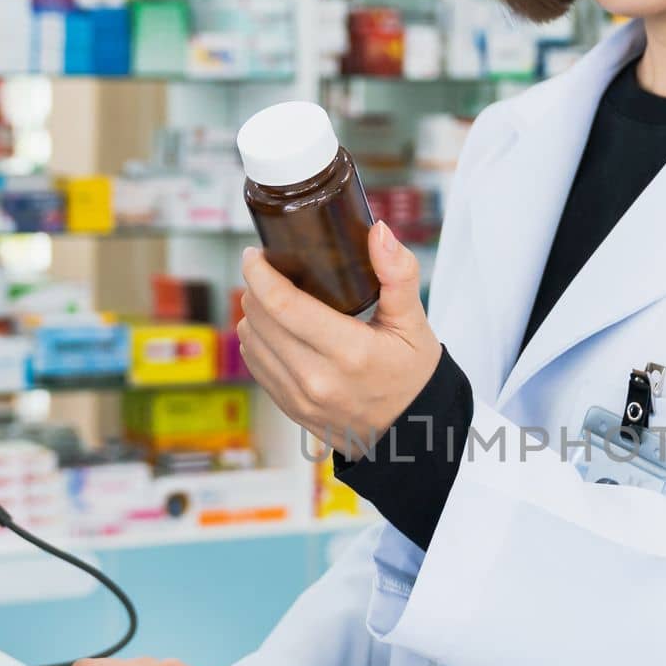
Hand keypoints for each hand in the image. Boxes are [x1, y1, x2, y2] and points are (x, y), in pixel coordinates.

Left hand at [238, 220, 440, 457]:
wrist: (410, 434)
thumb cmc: (413, 375)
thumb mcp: (415, 323)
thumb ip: (399, 274)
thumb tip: (379, 231)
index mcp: (349, 352)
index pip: (282, 305)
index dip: (259, 272)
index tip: (255, 253)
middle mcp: (317, 378)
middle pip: (259, 319)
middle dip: (256, 287)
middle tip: (270, 269)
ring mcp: (300, 397)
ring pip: (251, 341)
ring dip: (255, 314)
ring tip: (274, 299)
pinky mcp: (290, 409)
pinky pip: (256, 365)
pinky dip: (259, 340)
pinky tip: (277, 328)